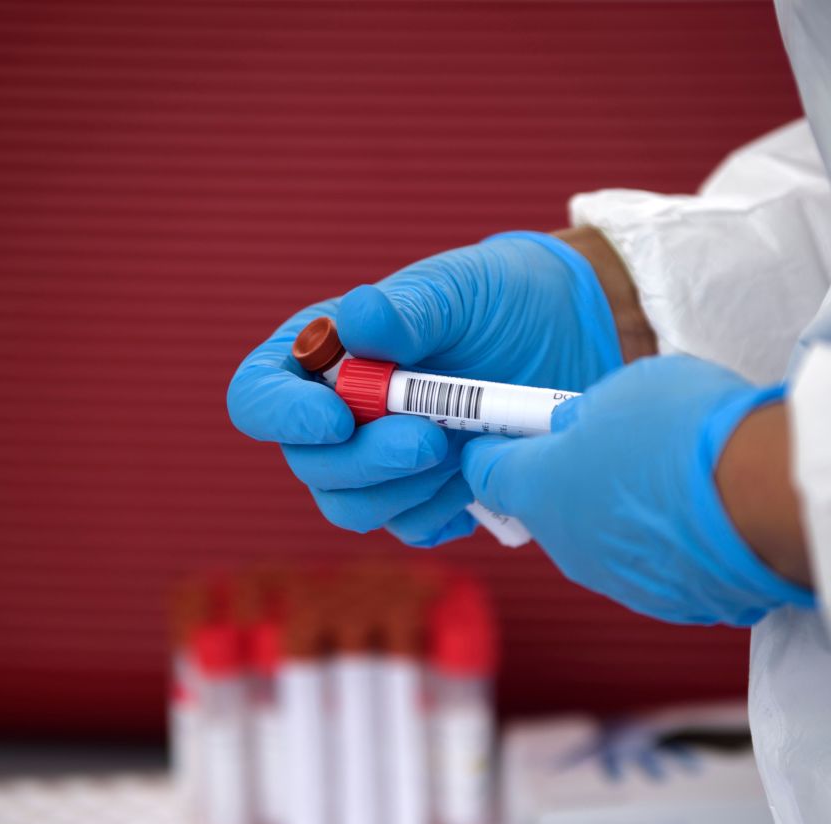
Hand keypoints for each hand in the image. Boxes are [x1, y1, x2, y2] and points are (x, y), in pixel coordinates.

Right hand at [226, 232, 623, 546]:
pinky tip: (477, 476)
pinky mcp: (422, 494)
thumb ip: (409, 311)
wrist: (572, 336)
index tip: (339, 420)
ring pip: (351, 508)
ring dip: (406, 491)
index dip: (282, 418)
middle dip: (367, 461)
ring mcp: (377, 459)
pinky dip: (440, 512)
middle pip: (309, 465)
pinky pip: (408, 527)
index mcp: (322, 353)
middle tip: (431, 441)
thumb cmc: (504, 298)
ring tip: (466, 449)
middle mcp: (337, 412)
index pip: (258, 396)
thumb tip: (355, 322)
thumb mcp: (461, 290)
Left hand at [460, 354, 813, 625]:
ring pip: (600, 538)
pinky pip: (650, 564)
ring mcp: (615, 581)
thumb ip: (585, 416)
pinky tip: (701, 513)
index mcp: (539, 489)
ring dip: (620, 511)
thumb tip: (576, 429)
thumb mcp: (621, 392)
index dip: (494, 445)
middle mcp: (566, 546)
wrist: (765, 496)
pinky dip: (664, 541)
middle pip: (548, 507)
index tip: (512, 429)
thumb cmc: (684, 430)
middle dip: (570, 477)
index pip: (486, 472)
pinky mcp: (666, 603)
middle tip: (615, 443)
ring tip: (672, 476)